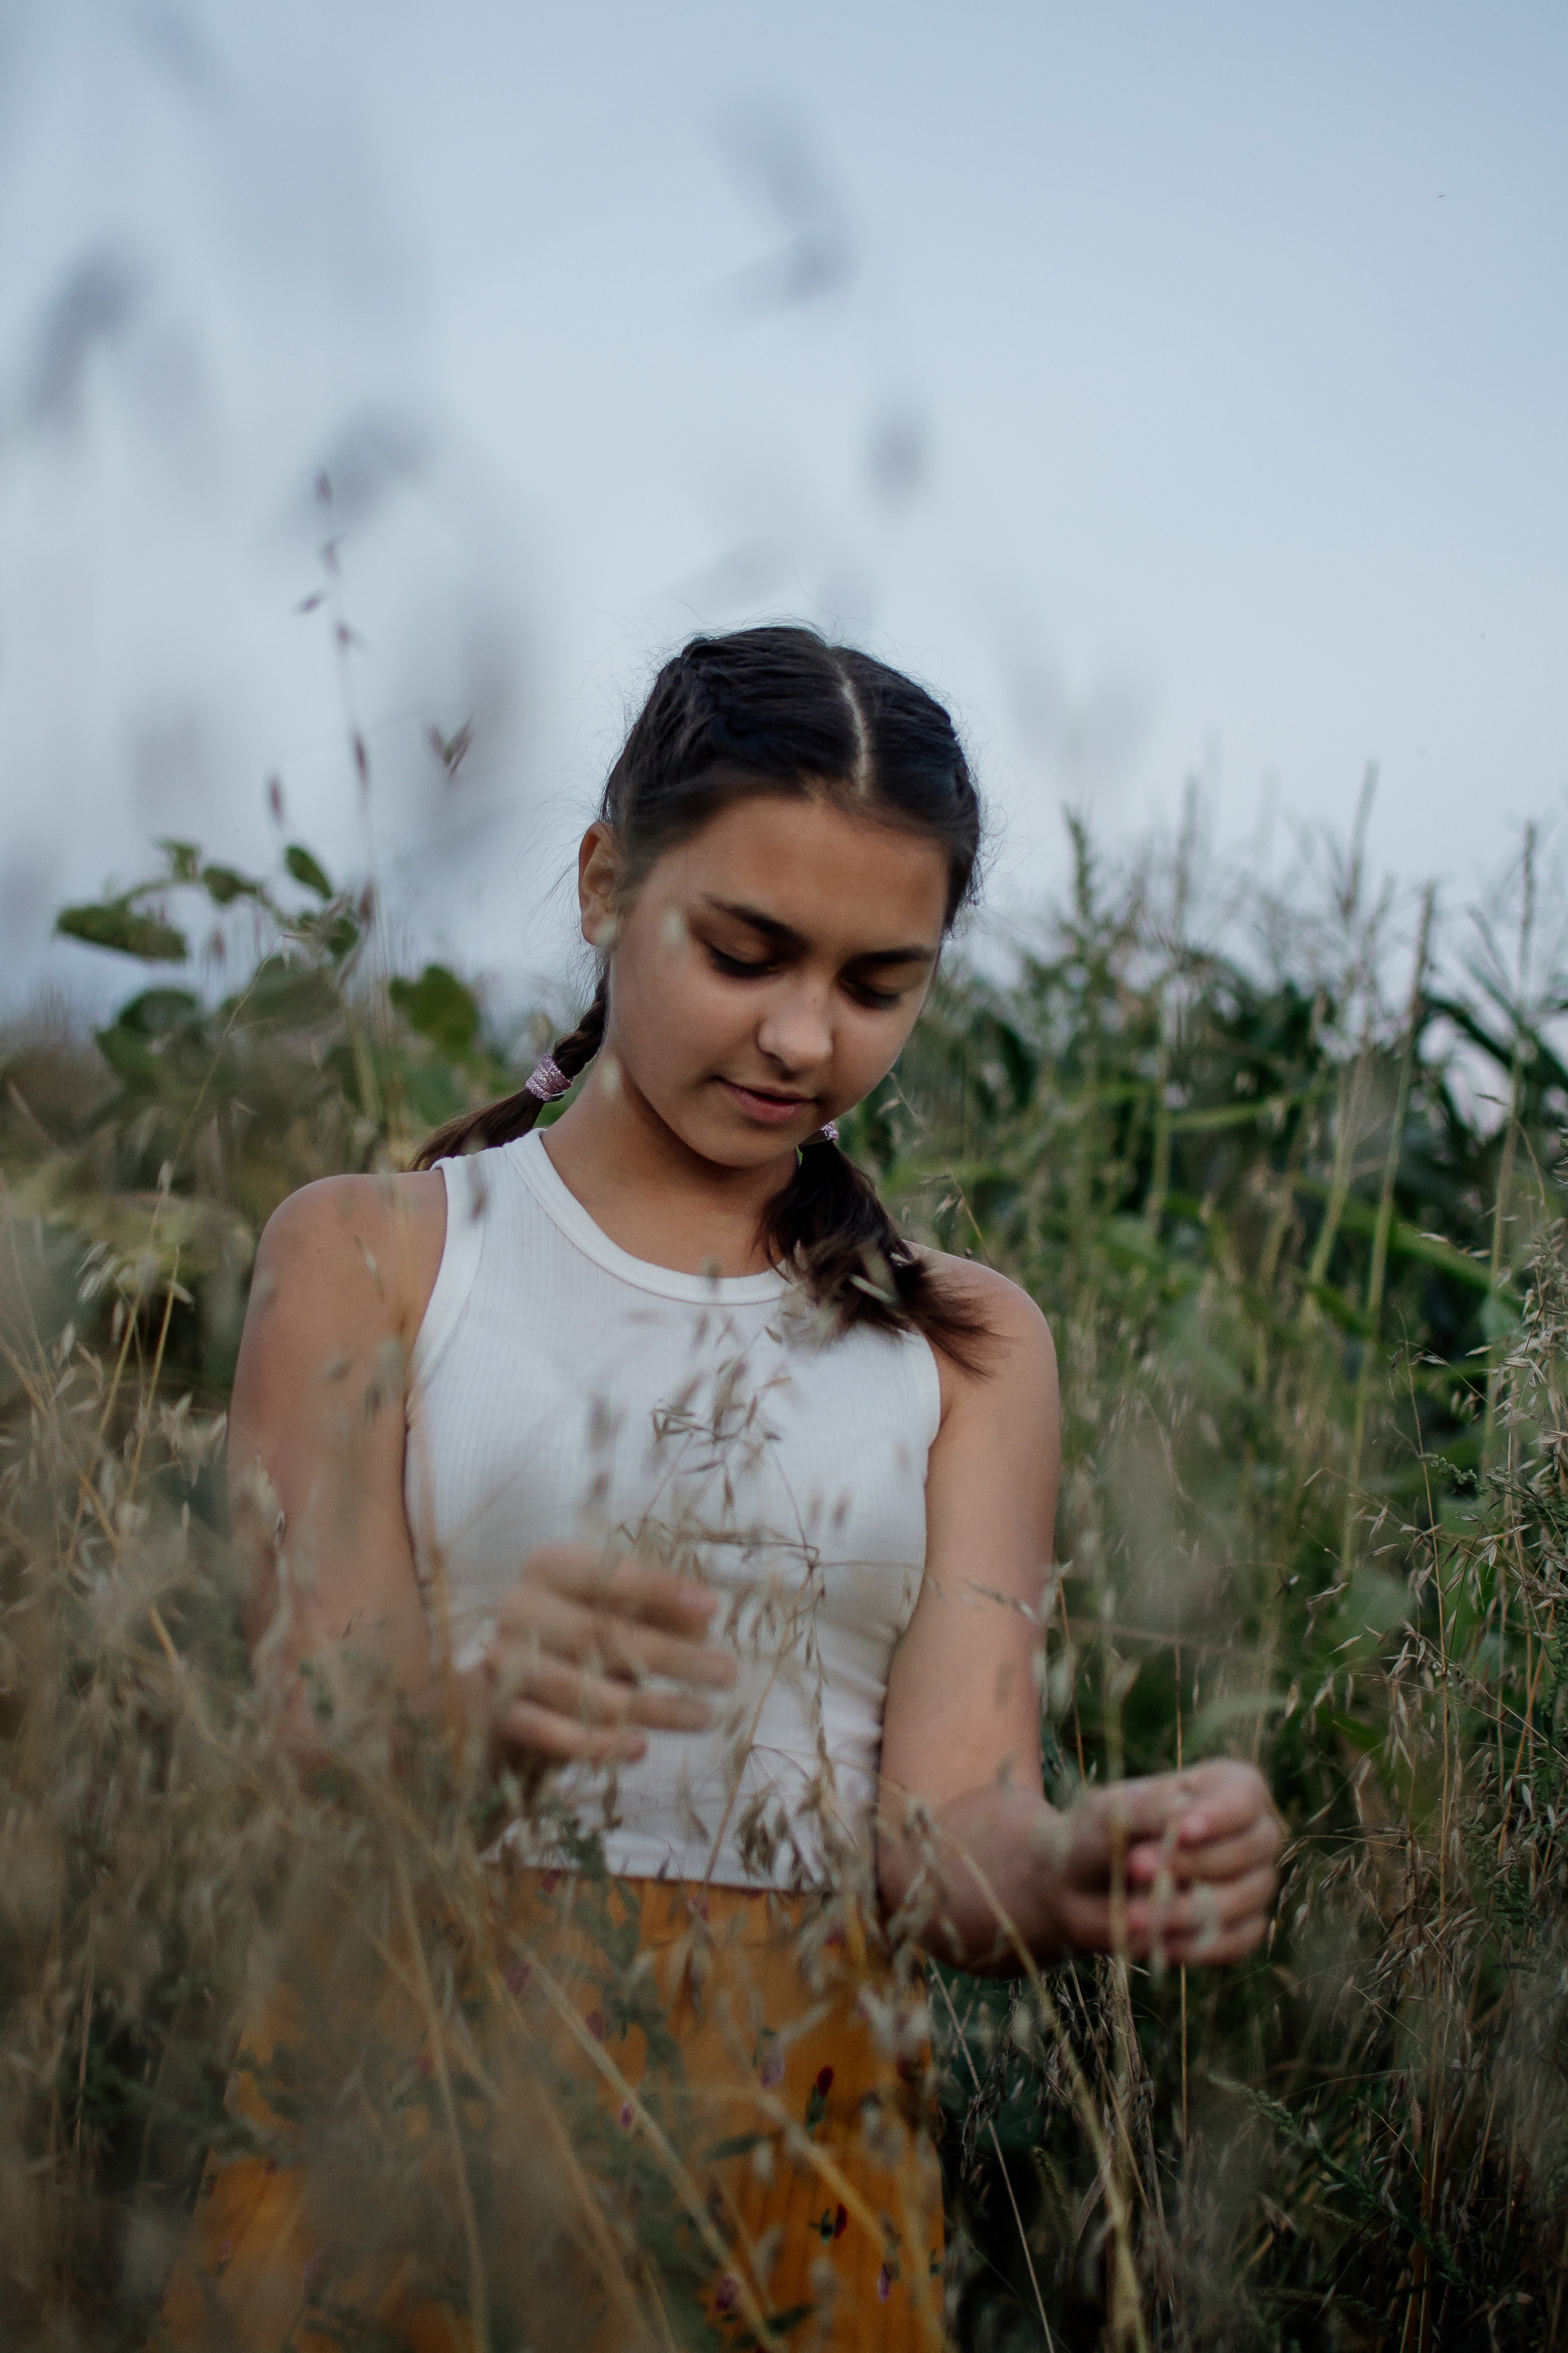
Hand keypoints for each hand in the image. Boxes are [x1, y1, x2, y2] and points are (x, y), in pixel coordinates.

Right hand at [482, 1543, 737, 1766]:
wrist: (518, 1673)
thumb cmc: (583, 1624)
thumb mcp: (619, 1606)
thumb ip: (658, 1607)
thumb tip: (702, 1618)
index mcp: (550, 1566)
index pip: (606, 1573)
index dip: (659, 1589)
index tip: (713, 1607)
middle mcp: (519, 1607)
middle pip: (597, 1634)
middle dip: (670, 1656)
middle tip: (726, 1673)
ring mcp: (504, 1661)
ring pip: (581, 1690)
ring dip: (649, 1708)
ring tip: (703, 1716)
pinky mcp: (501, 1711)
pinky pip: (548, 1733)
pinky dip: (596, 1744)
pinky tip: (640, 1747)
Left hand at [1042, 1759, 1280, 1967]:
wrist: (1079, 1889)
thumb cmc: (1100, 1834)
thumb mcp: (1114, 1810)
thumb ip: (1152, 1807)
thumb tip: (1185, 1816)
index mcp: (1225, 1787)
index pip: (1246, 1796)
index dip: (1220, 1817)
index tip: (1181, 1832)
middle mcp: (1249, 1832)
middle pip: (1252, 1849)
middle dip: (1193, 1864)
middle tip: (1136, 1868)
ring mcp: (1252, 1882)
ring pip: (1245, 1898)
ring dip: (1187, 1910)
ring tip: (1132, 1915)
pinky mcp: (1243, 1927)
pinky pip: (1240, 1940)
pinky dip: (1197, 1944)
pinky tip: (1156, 1942)